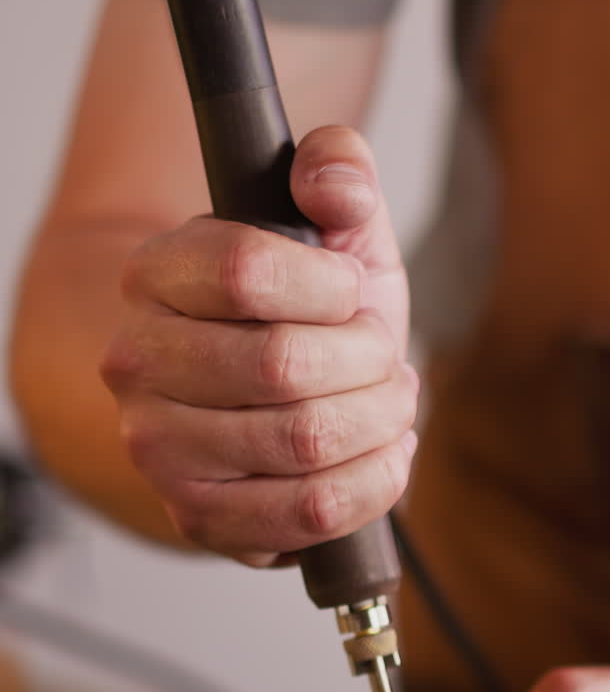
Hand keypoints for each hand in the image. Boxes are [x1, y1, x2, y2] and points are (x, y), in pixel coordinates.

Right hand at [101, 126, 416, 564]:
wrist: (251, 408)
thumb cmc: (296, 317)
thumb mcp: (328, 233)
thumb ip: (339, 173)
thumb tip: (332, 183)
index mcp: (155, 276)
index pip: (247, 272)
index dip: (331, 287)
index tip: (352, 293)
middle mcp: (137, 364)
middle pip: (284, 365)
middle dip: (368, 361)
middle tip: (384, 357)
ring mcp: (160, 450)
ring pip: (306, 441)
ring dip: (380, 422)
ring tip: (390, 405)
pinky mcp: (198, 518)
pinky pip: (309, 510)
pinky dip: (373, 484)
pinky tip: (383, 457)